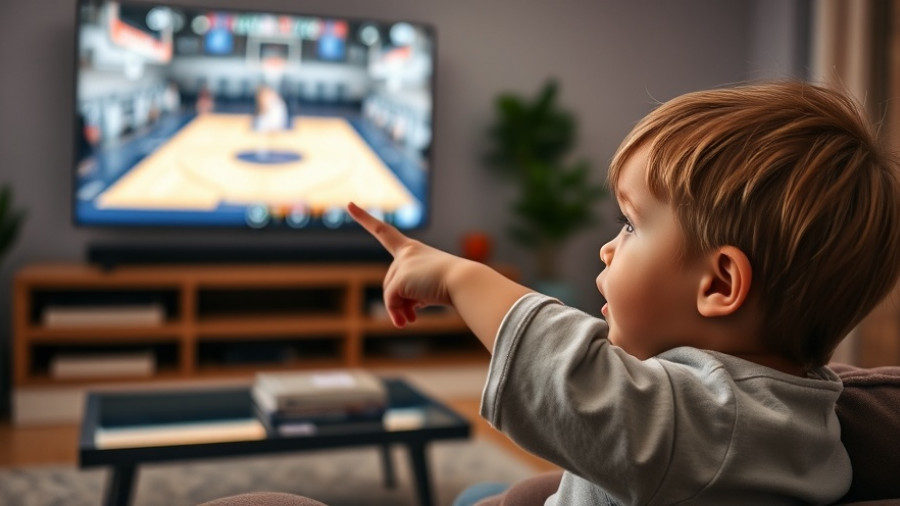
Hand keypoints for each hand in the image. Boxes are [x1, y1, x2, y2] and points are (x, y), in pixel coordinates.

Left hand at [347, 202, 463, 326]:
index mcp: (413, 250)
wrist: (466, 283)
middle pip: (390, 282)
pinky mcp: (401, 277)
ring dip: (398, 309)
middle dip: (398, 301)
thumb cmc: (454, 285)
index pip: (384, 232)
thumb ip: (412, 297)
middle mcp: (406, 253)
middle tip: (411, 317)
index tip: (349, 205)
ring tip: (410, 320)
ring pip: (390, 293)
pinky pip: (391, 300)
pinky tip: (408, 320)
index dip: (365, 219)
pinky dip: (397, 312)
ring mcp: (403, 264)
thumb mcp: (428, 290)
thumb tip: (401, 316)